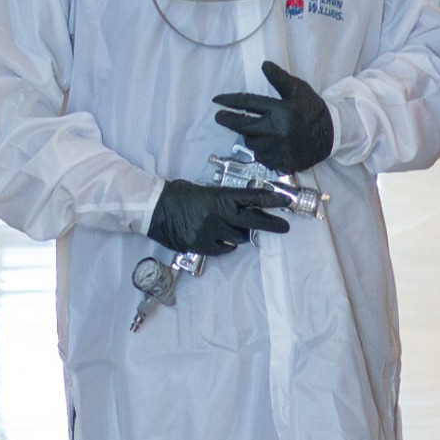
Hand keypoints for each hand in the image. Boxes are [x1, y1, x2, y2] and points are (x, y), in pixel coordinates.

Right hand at [147, 173, 298, 256]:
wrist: (155, 209)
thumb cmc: (178, 195)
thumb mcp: (203, 191)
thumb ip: (222, 199)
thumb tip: (240, 206)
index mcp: (219, 197)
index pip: (251, 198)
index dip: (270, 201)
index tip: (285, 201)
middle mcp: (219, 215)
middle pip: (253, 222)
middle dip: (271, 224)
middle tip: (284, 226)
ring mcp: (212, 232)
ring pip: (238, 238)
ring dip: (240, 233)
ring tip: (232, 228)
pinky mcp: (203, 246)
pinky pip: (224, 249)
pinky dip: (225, 245)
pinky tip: (220, 239)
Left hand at [214, 63, 336, 177]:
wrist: (331, 136)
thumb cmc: (312, 109)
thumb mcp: (298, 90)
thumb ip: (279, 78)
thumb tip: (264, 65)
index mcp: (281, 111)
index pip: (248, 104)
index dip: (230, 102)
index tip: (217, 101)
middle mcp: (278, 132)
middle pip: (243, 127)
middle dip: (228, 121)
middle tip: (219, 117)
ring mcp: (279, 150)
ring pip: (251, 143)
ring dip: (249, 136)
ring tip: (256, 130)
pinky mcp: (281, 164)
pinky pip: (261, 158)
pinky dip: (260, 150)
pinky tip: (267, 144)